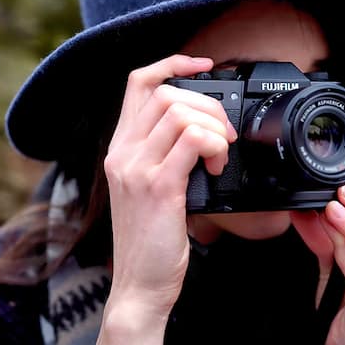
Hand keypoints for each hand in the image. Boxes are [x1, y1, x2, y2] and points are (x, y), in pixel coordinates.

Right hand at [99, 55, 236, 341]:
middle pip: (166, 92)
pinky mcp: (158, 186)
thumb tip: (202, 127)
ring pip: (180, 112)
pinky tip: (217, 164)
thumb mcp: (148, 186)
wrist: (141, 283)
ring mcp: (136, 168)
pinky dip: (214, 145)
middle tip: (224, 132)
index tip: (204, 64)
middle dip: (208, 103)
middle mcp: (122, 152)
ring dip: (214, 126)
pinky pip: (192, 140)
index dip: (172, 62)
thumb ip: (164, 153)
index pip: (138, 83)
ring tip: (220, 153)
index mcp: (120, 148)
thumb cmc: (151, 237)